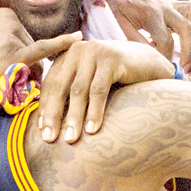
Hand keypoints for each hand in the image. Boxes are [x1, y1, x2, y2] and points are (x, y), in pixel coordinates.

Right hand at [0, 8, 80, 91]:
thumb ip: (2, 37)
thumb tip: (23, 49)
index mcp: (4, 15)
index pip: (25, 38)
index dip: (19, 56)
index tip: (0, 62)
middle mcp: (11, 22)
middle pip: (33, 49)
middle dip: (24, 66)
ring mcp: (13, 37)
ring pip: (35, 61)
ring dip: (24, 75)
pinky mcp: (13, 55)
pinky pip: (42, 52)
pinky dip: (60, 45)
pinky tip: (78, 39)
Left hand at [38, 40, 173, 142]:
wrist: (148, 64)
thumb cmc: (116, 78)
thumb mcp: (89, 82)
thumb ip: (71, 92)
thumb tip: (48, 123)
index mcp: (67, 56)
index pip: (51, 84)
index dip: (45, 108)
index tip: (42, 132)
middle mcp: (77, 50)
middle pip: (60, 86)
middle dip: (54, 115)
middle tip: (49, 139)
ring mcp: (94, 51)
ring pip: (78, 90)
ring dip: (74, 117)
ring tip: (70, 139)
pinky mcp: (111, 58)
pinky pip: (99, 90)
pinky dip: (94, 111)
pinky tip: (92, 130)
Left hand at [95, 0, 190, 70]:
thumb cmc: (114, 9)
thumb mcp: (118, 25)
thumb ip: (135, 40)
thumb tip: (152, 57)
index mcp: (149, 12)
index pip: (165, 39)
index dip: (167, 56)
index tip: (164, 68)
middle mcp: (163, 6)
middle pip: (186, 27)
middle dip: (189, 50)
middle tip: (187, 68)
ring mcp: (169, 3)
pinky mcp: (172, 4)